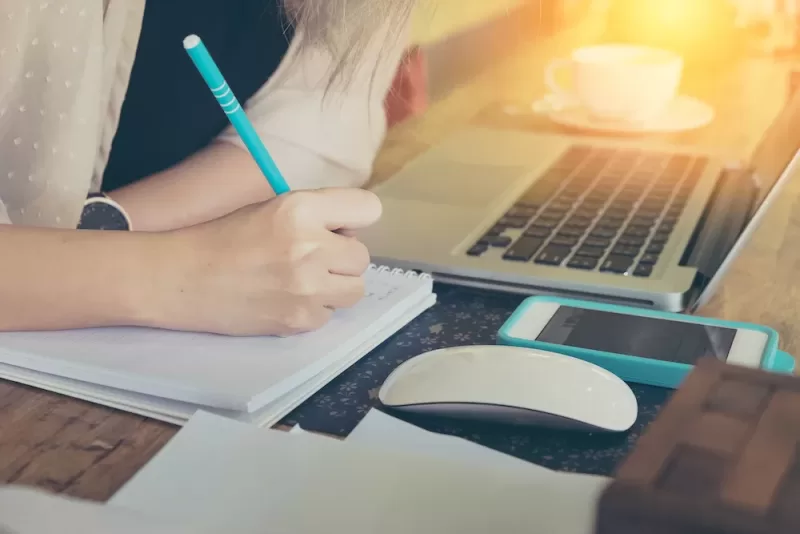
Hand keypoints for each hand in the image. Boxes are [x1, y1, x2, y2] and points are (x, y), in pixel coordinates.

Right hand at [154, 188, 381, 335]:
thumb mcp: (271, 207)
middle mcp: (310, 247)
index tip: (337, 228)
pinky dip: (313, 310)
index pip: (369, 209)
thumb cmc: (221, 238)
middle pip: (362, 256)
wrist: (178, 279)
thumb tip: (351, 231)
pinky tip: (284, 300)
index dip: (353, 220)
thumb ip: (316, 214)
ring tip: (302, 281)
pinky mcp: (299, 320)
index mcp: (301, 208)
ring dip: (334, 286)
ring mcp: (307, 287)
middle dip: (341, 258)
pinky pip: (329, 315)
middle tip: (311, 258)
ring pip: (355, 289)